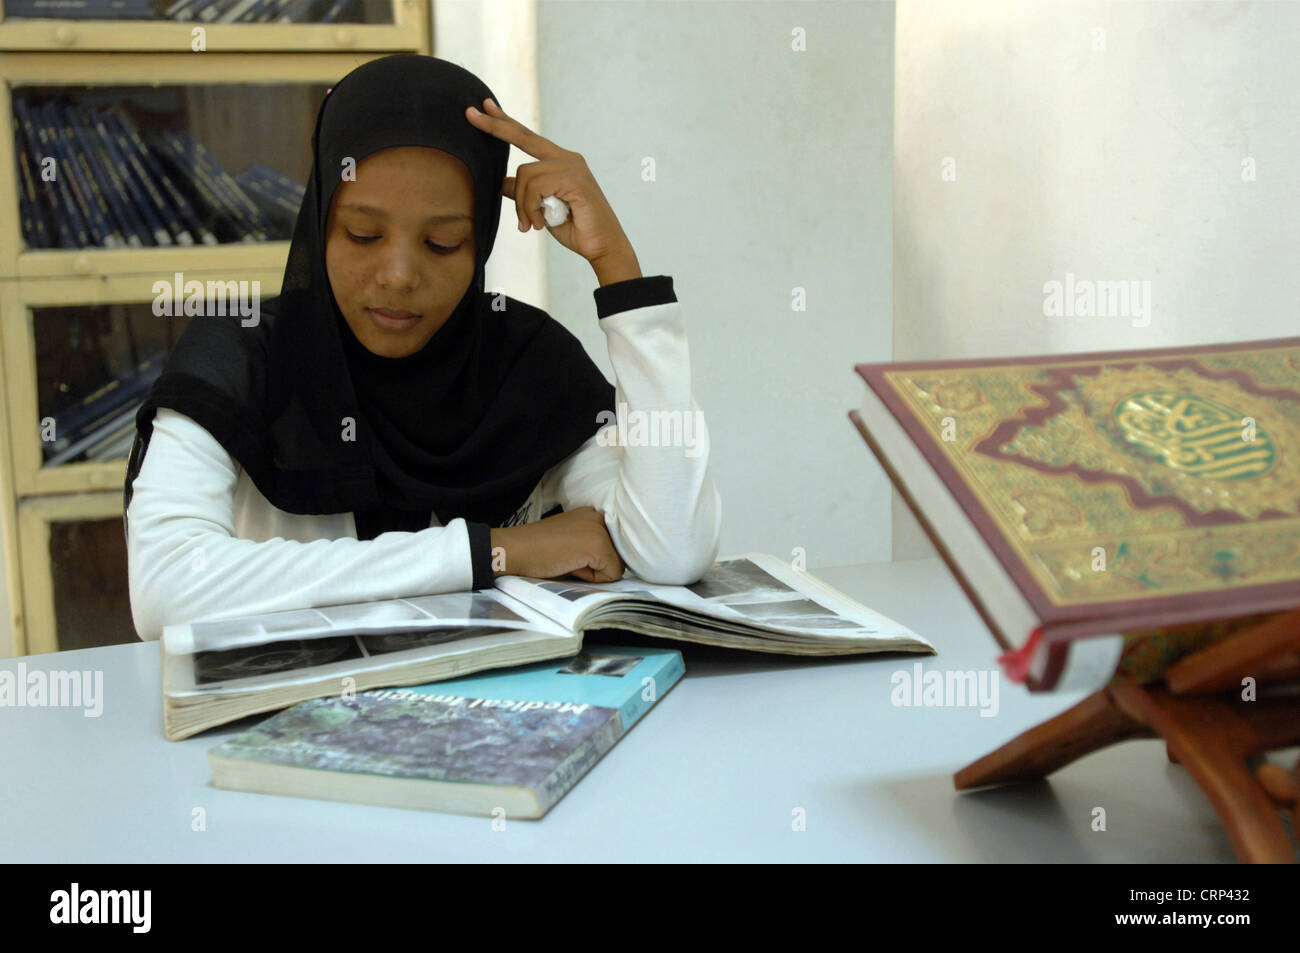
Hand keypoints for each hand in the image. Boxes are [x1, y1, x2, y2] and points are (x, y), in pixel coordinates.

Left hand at [465, 97, 634, 267]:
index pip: (527, 137)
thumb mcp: (542, 210)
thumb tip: (502, 183)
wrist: (602, 247)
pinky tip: (539, 224)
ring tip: (529, 225)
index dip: (505, 123)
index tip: (484, 107)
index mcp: (560, 162)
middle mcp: (567, 158)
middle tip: (470, 114)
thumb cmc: (576, 229)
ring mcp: (572, 166)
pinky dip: (531, 209)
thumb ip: (524, 194)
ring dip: (522, 205)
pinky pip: (535, 187)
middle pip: (523, 136)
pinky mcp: (574, 179)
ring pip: (524, 174)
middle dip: (494, 126)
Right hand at [490, 506, 624, 583]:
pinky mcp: (599, 546)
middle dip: (595, 565)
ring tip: (567, 560)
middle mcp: (600, 517)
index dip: (594, 559)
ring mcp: (600, 530)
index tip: (570, 553)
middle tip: (566, 557)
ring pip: (616, 566)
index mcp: (593, 514)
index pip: (613, 547)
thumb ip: (591, 544)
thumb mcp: (570, 539)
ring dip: (594, 571)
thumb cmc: (537, 550)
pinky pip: (612, 575)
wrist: (515, 550)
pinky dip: (592, 578)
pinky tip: (570, 565)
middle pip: (617, 556)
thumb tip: (612, 565)